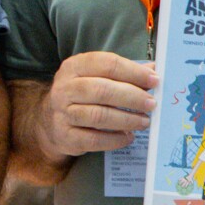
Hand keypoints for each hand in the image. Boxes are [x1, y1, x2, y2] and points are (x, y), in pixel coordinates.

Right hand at [37, 52, 156, 159]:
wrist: (50, 121)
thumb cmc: (81, 96)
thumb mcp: (96, 77)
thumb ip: (123, 73)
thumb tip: (154, 69)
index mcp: (74, 67)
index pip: (106, 64)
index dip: (133, 72)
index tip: (154, 81)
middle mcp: (64, 88)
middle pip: (102, 90)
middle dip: (132, 97)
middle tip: (151, 104)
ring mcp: (62, 113)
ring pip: (99, 116)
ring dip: (127, 119)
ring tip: (144, 122)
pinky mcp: (65, 136)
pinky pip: (94, 139)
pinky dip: (115, 139)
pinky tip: (128, 137)